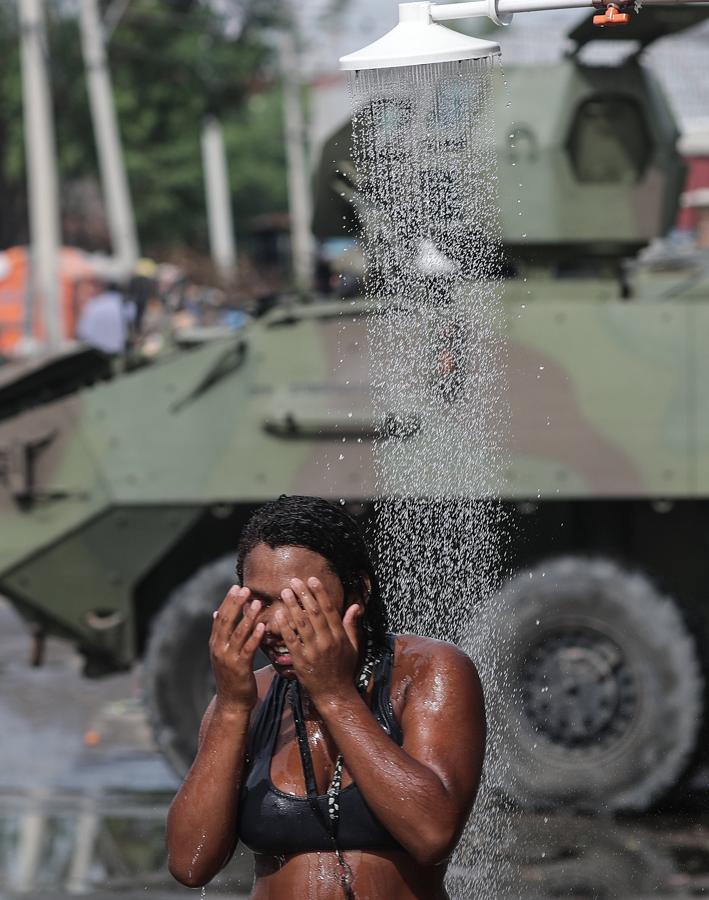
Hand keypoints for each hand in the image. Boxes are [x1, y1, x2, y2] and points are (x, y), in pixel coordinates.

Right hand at [209, 586, 263, 711]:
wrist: (231, 703)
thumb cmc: (231, 676)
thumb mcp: (222, 653)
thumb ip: (221, 633)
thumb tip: (215, 612)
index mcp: (215, 643)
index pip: (220, 617)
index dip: (228, 601)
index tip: (236, 587)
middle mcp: (218, 649)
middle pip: (226, 621)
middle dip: (236, 604)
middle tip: (245, 589)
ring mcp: (228, 658)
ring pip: (238, 633)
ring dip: (247, 617)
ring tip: (257, 603)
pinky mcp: (239, 668)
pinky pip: (248, 649)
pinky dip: (254, 636)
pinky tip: (262, 626)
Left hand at [275, 576, 361, 703]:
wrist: (335, 694)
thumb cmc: (344, 669)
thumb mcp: (353, 646)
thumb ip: (351, 625)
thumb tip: (355, 606)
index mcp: (339, 636)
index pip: (329, 609)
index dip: (320, 593)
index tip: (312, 579)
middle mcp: (327, 641)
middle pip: (314, 613)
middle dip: (304, 595)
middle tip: (294, 581)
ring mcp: (313, 651)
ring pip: (301, 624)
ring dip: (292, 606)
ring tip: (285, 592)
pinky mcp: (301, 660)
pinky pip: (291, 640)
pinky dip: (285, 627)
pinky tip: (278, 615)